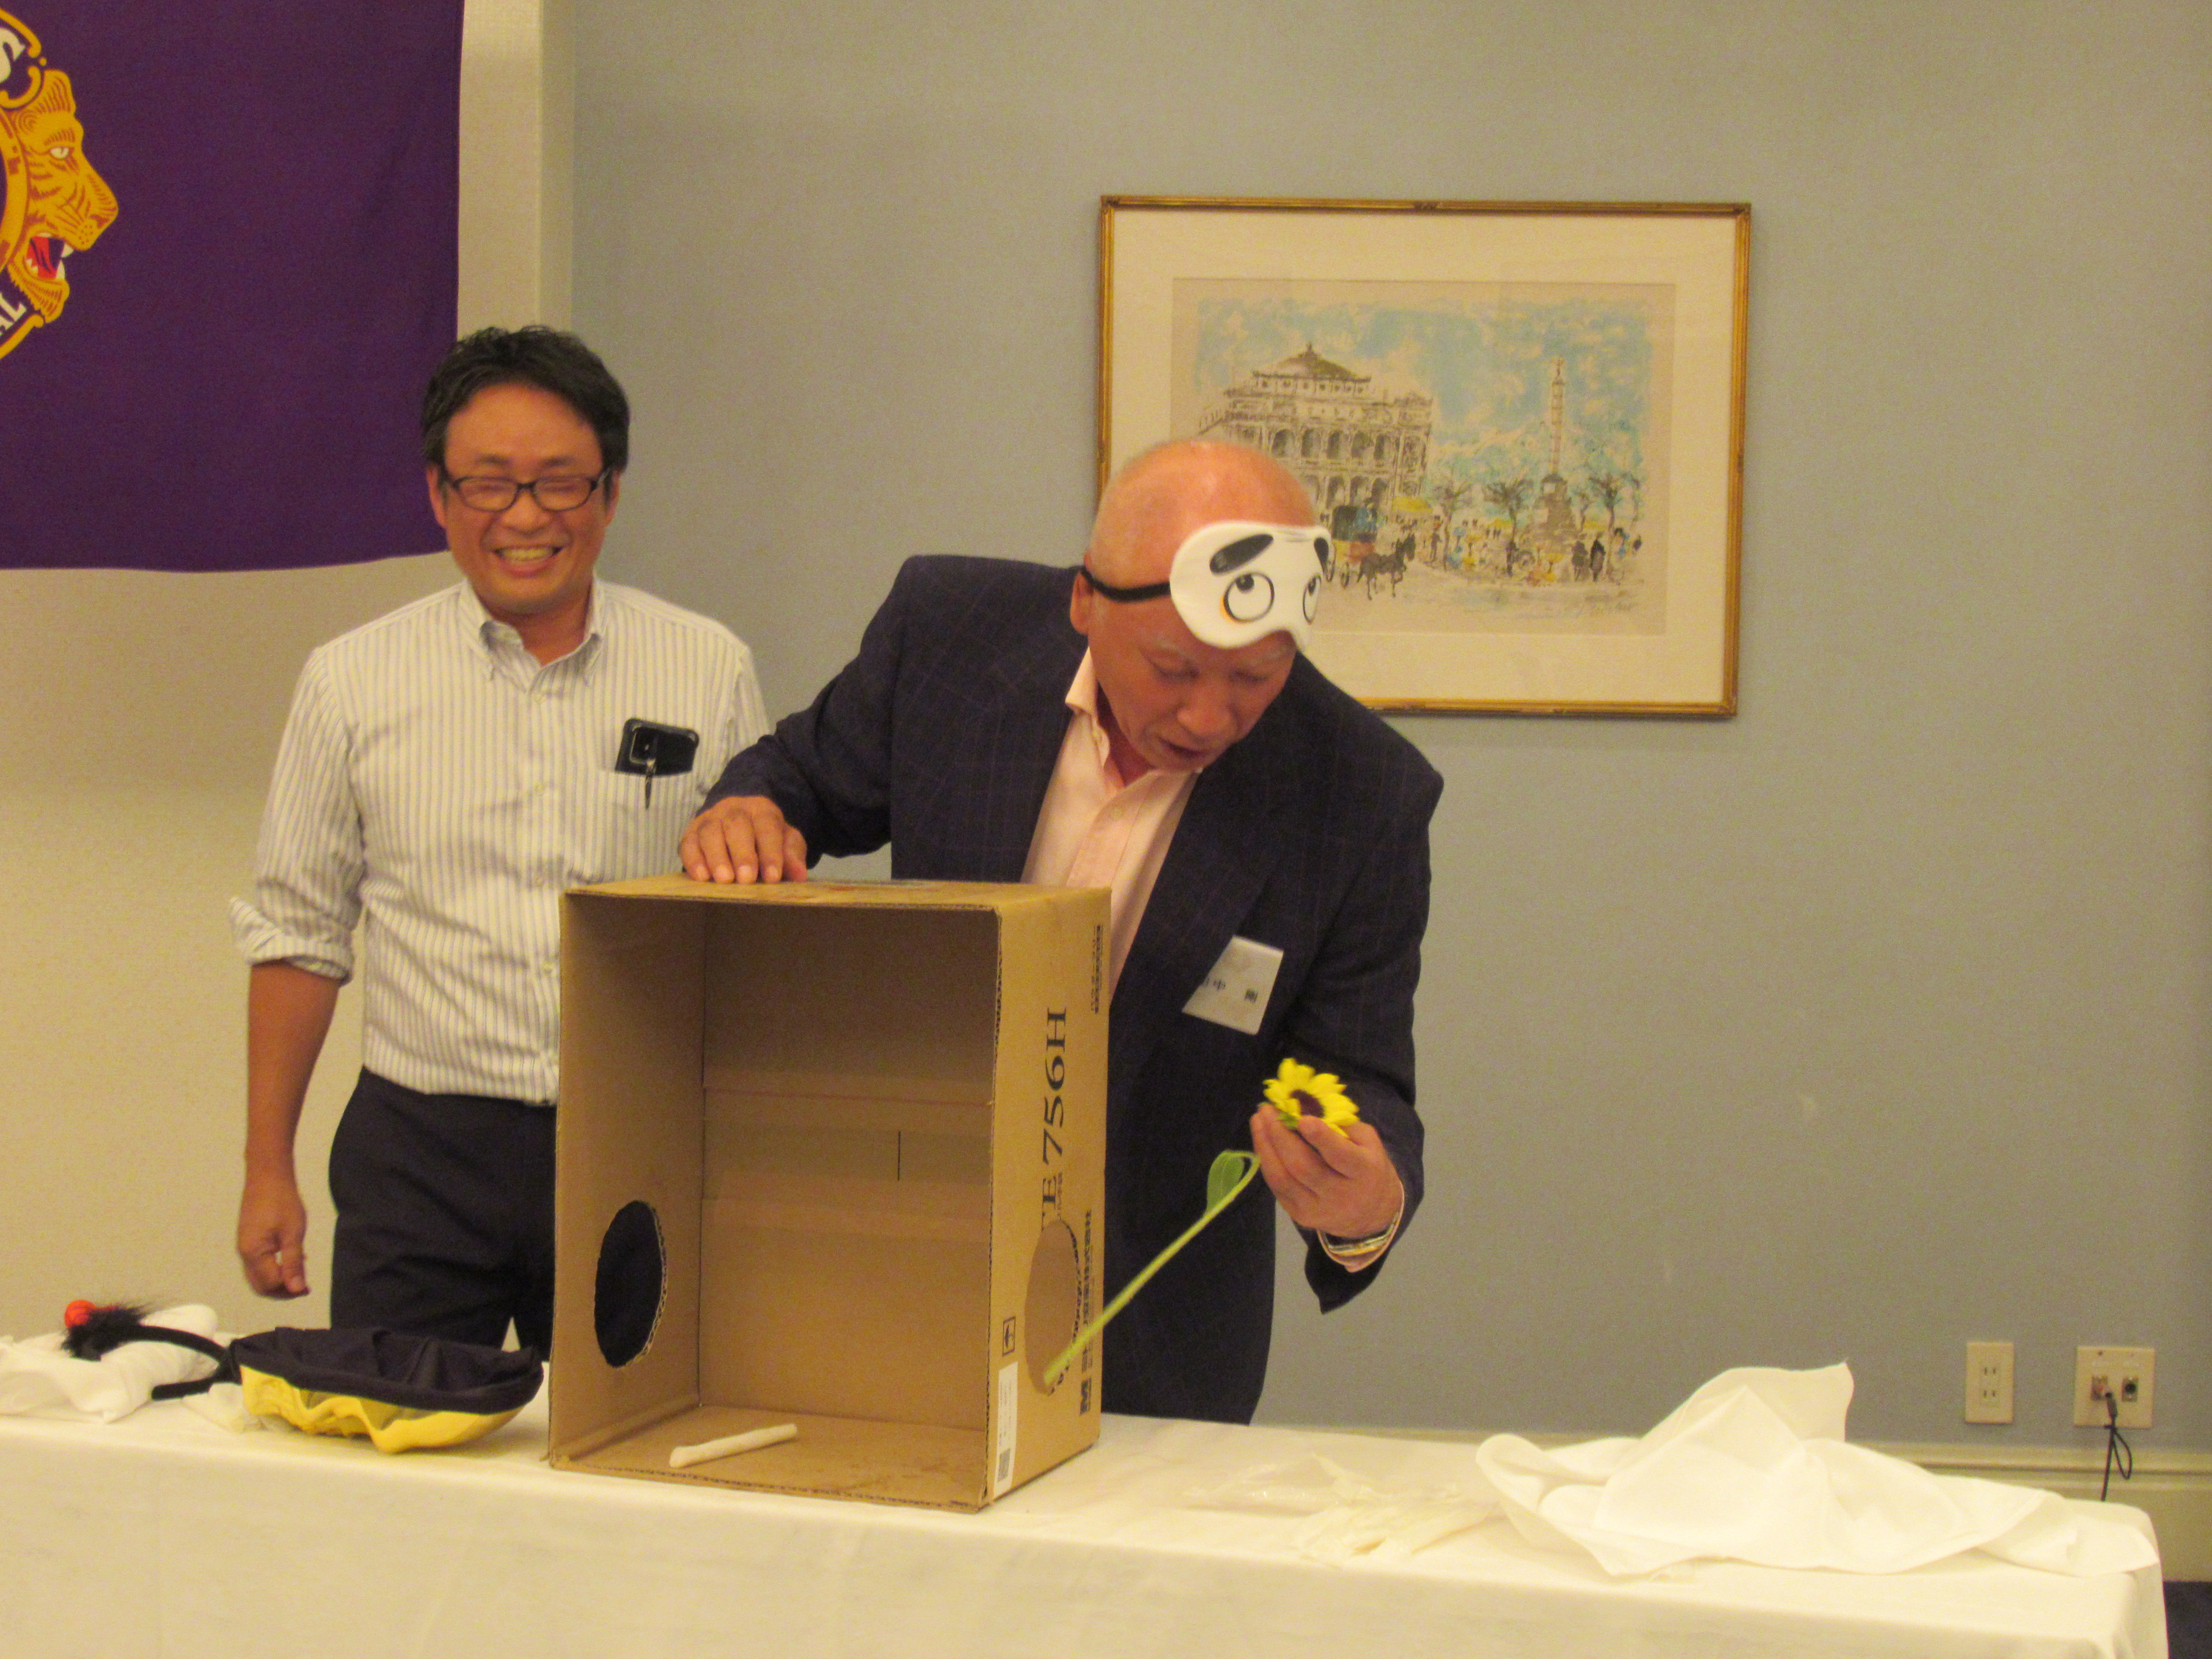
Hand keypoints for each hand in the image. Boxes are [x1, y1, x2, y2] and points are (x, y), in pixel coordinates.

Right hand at [237, 1169, 309, 1297]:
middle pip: (260, 1284)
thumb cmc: (283, 1202)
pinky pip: (259, 1262)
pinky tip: (292, 1259)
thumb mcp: (293, 1234)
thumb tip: (296, 1289)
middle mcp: (244, 1253)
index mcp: (254, 1253)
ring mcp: (244, 1245)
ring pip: (258, 1275)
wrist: (268, 1175)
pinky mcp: (248, 1238)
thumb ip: (294, 1263)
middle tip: (303, 1286)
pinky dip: (274, 1267)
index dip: (288, 1291)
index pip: (269, 1285)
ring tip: (300, 1275)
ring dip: (278, 1279)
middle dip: (282, 1290)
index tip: (307, 1289)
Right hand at [681, 795, 808, 883]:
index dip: (770, 851)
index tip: (772, 877)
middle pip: (736, 825)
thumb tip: (799, 875)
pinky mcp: (691, 832)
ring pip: (709, 831)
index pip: (767, 826)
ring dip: (716, 856)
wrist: (739, 822)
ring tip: (723, 880)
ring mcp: (710, 819)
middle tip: (746, 879)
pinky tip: (701, 877)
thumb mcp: (785, 841)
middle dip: (742, 853)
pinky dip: (693, 860)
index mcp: (761, 810)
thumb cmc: (765, 837)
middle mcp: (733, 809)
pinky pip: (688, 842)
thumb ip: (792, 855)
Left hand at [1249, 1107, 1402, 1257]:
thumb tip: (1305, 1106)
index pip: (1341, 1156)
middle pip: (1303, 1167)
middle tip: (1266, 1109)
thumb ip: (1341, 1125)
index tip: (1303, 1118)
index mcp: (1363, 1171)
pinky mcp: (1300, 1216)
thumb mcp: (1368, 1142)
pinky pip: (1277, 1187)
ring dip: (1265, 1147)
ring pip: (1283, 1179)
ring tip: (1257, 1121)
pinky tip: (1262, 1141)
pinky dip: (1266, 1161)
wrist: (1373, 1214)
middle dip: (1280, 1136)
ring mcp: (1317, 1209)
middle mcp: (1340, 1195)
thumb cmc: (1369, 1168)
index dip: (1321, 1137)